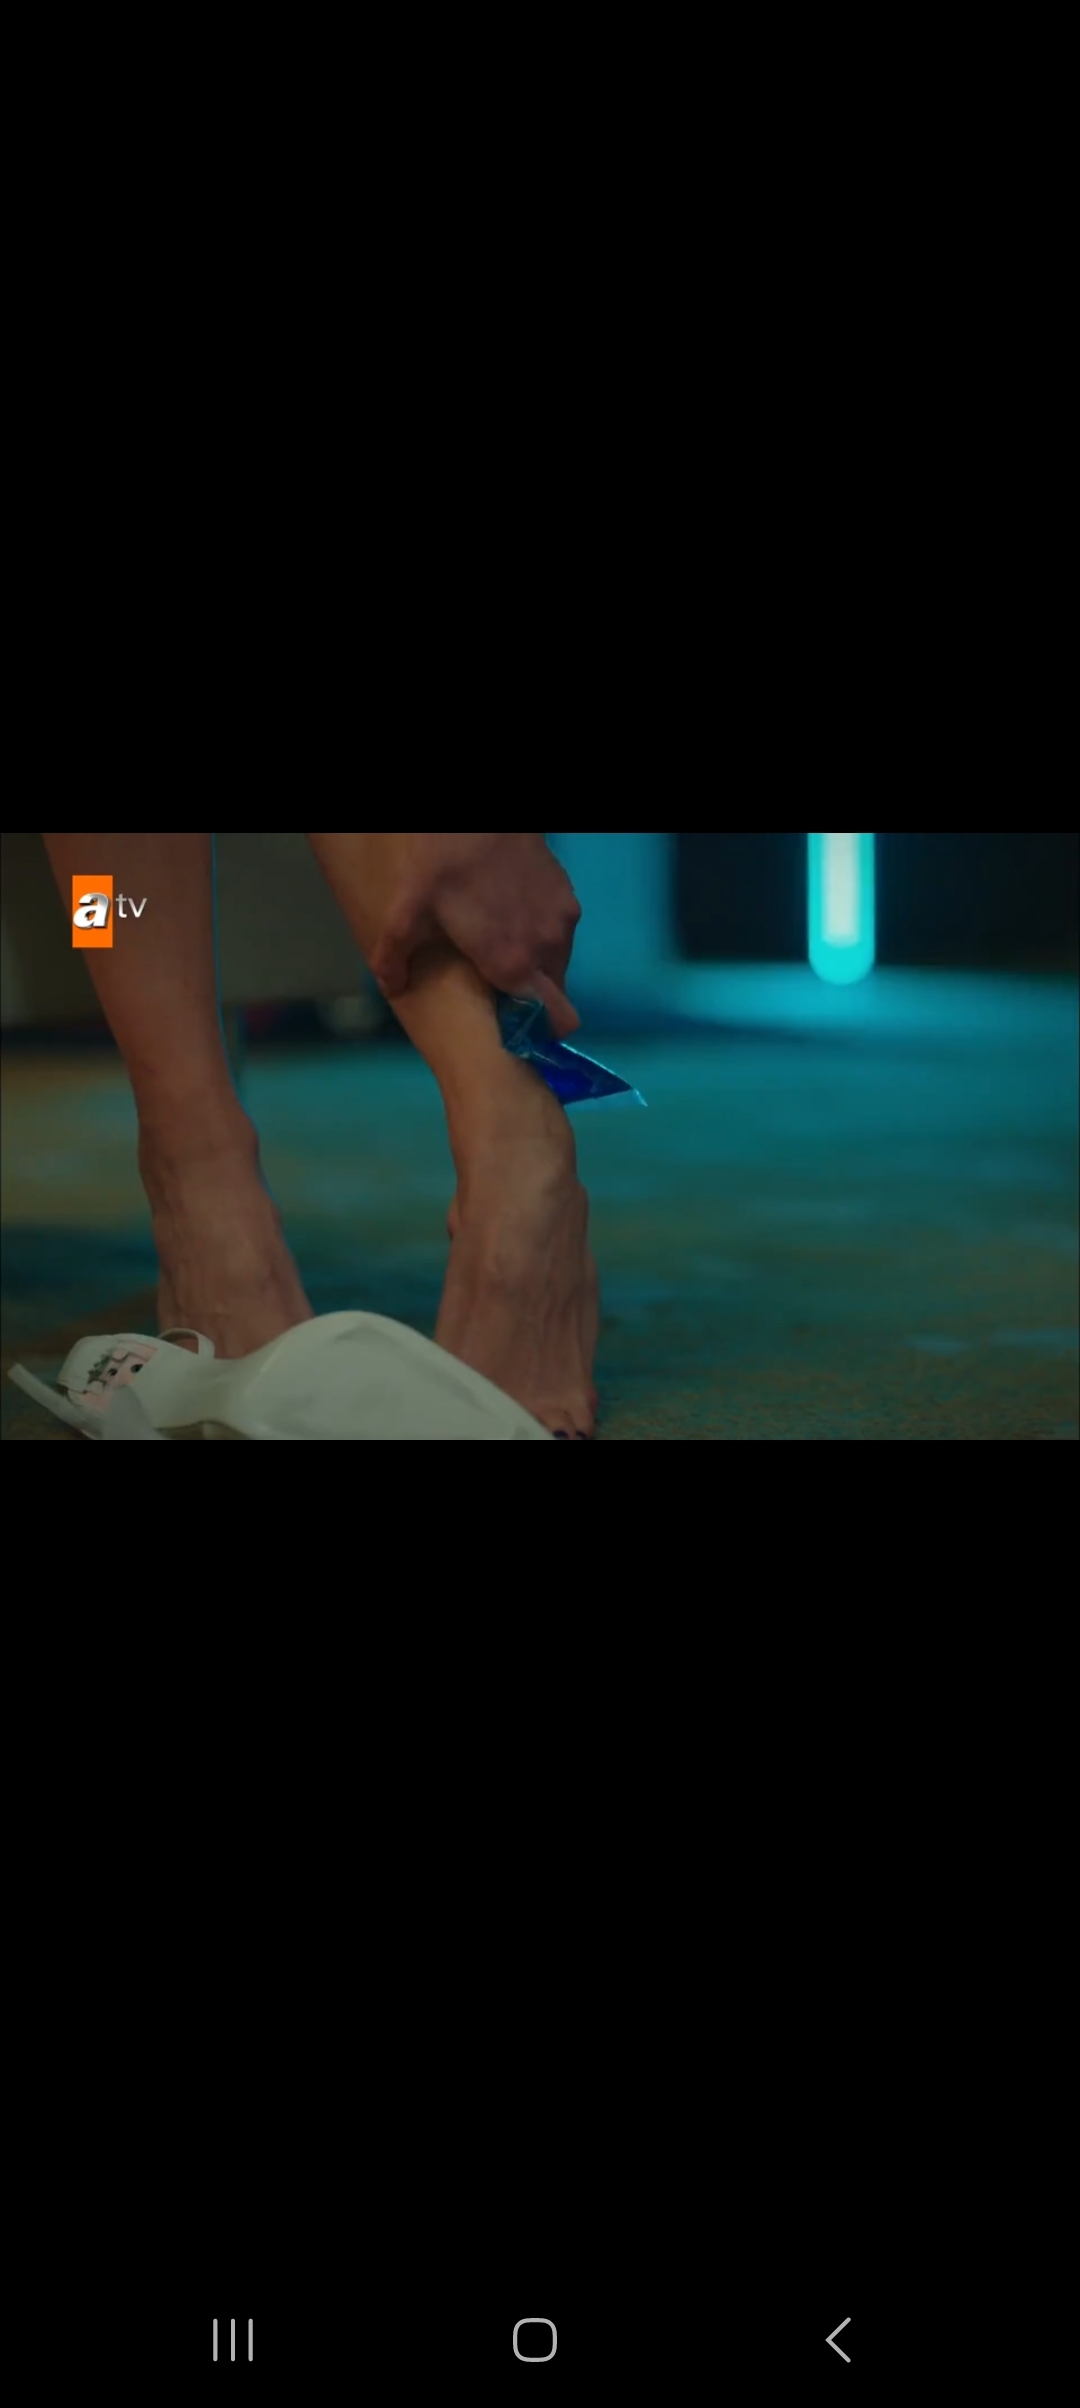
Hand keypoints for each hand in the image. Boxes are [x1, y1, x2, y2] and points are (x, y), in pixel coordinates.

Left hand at [370, 834, 582, 1037]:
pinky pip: (559, 932)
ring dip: (535, 963)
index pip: (553, 1021)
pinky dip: (540, 933)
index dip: (537, 1030)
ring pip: (556, 962)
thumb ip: (395, 958)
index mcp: (514, 964)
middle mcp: (549, 948)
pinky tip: (510, 914)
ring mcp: (564, 920)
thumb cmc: (442, 863)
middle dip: (530, 998)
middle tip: (495, 982)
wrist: (477, 813)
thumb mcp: (406, 911)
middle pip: (554, 995)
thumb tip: (393, 987)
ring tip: (500, 943)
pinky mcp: (568, 895)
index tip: (513, 1025)